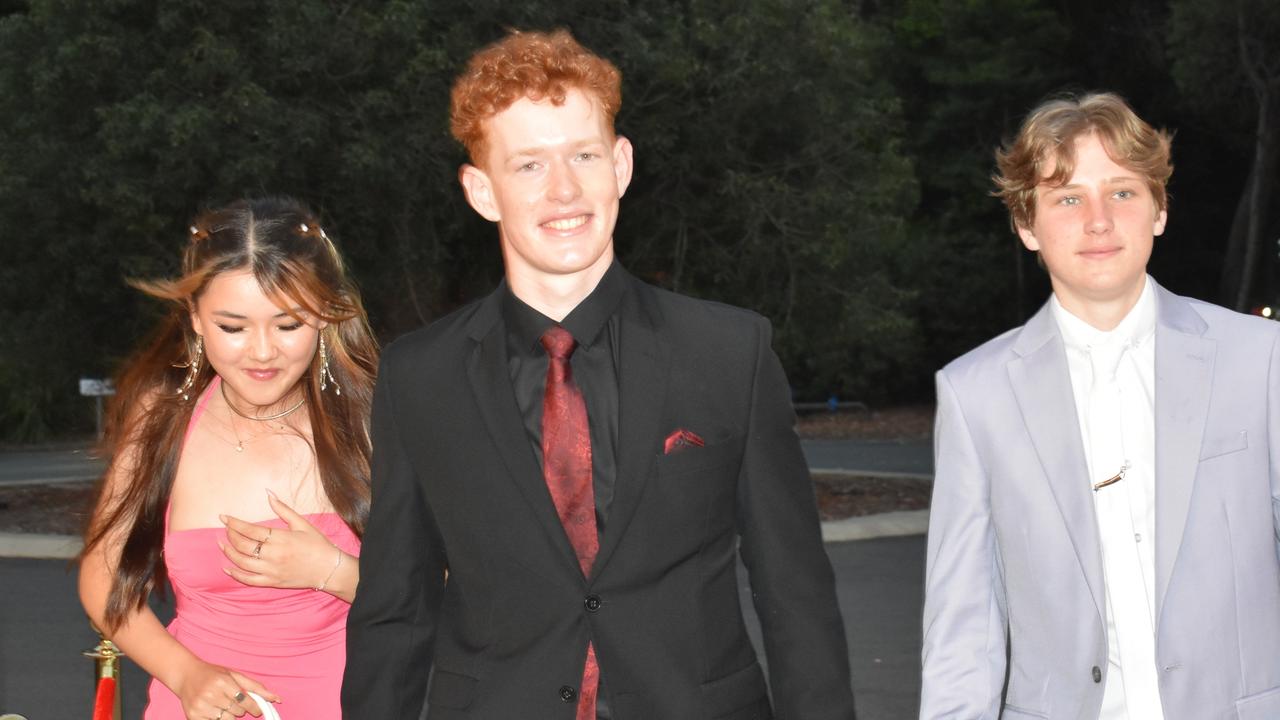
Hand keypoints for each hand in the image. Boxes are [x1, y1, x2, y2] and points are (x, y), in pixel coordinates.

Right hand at [173, 659, 278, 718]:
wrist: (185, 675)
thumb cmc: (213, 674)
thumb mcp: (234, 675)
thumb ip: (255, 687)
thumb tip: (276, 698)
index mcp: (223, 682)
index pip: (245, 700)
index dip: (254, 707)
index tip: (257, 710)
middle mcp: (211, 694)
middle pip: (237, 712)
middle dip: (240, 709)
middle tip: (233, 702)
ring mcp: (201, 706)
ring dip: (229, 715)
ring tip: (223, 705)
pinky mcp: (193, 716)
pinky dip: (218, 719)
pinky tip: (214, 710)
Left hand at [220, 490, 339, 590]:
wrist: (329, 569)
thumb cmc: (317, 544)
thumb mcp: (302, 523)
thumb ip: (283, 509)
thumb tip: (268, 493)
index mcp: (280, 538)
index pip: (250, 530)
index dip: (234, 523)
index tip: (224, 517)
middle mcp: (273, 555)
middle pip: (243, 545)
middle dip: (230, 535)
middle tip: (226, 529)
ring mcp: (271, 570)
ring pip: (242, 563)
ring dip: (229, 553)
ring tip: (222, 544)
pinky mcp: (272, 582)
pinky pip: (249, 580)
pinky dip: (236, 575)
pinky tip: (227, 568)